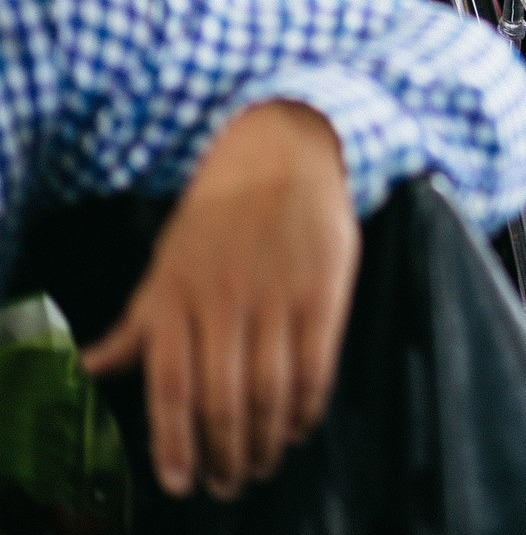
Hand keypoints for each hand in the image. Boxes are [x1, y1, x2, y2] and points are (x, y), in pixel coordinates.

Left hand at [80, 101, 360, 499]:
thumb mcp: (165, 264)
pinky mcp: (323, 289)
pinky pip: (317, 363)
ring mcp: (276, 295)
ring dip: (266, 440)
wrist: (283, 153)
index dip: (174, 443)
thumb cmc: (218, 213)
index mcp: (176, 298)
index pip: (169, 388)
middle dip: (226, 454)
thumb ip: (136, 324)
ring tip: (263, 464)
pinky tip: (300, 425)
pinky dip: (308, 405)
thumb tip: (89, 369)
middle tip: (230, 483)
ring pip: (270, 390)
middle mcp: (223, 301)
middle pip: (222, 400)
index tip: (181, 483)